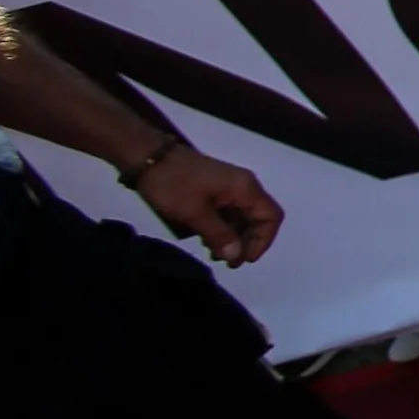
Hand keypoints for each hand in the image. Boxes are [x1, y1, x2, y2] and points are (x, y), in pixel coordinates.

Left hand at [128, 140, 284, 265]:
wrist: (147, 156)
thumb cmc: (173, 184)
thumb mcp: (195, 213)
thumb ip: (219, 235)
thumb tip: (236, 255)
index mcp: (245, 188)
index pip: (271, 217)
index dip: (262, 241)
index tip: (242, 259)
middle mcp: (243, 186)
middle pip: (259, 218)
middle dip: (247, 242)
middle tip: (228, 262)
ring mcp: (229, 186)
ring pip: (243, 217)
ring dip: (234, 237)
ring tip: (214, 254)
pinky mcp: (215, 189)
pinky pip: (229, 212)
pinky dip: (223, 228)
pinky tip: (207, 239)